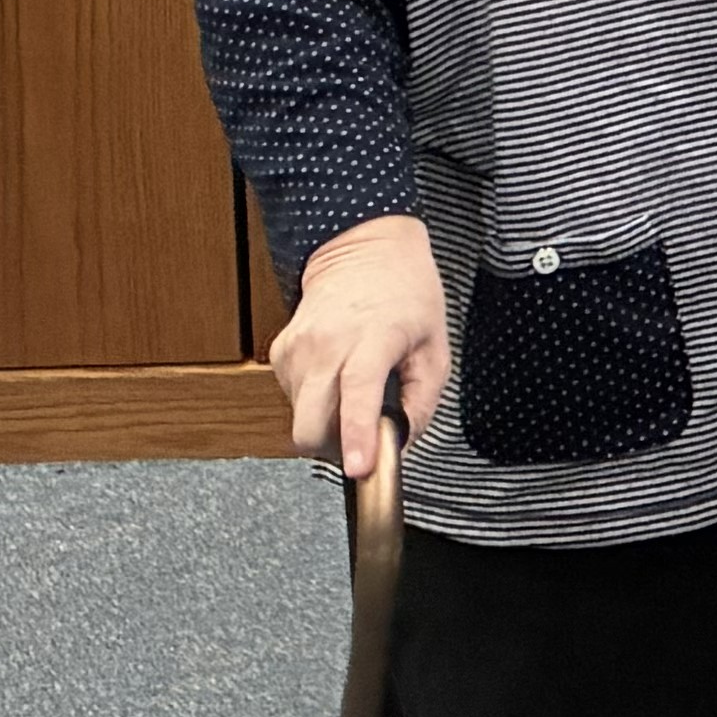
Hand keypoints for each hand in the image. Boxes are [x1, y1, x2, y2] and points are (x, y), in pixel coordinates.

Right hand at [271, 213, 449, 480]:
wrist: (364, 248)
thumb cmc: (406, 293)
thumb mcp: (436, 346)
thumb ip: (423, 402)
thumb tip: (401, 444)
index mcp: (374, 336)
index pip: (358, 392)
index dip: (358, 436)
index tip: (359, 468)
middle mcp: (328, 341)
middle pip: (311, 423)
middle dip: (333, 448)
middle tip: (362, 441)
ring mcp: (298, 346)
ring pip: (300, 418)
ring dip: (325, 424)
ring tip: (353, 394)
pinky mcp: (280, 351)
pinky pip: (292, 399)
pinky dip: (314, 402)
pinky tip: (335, 378)